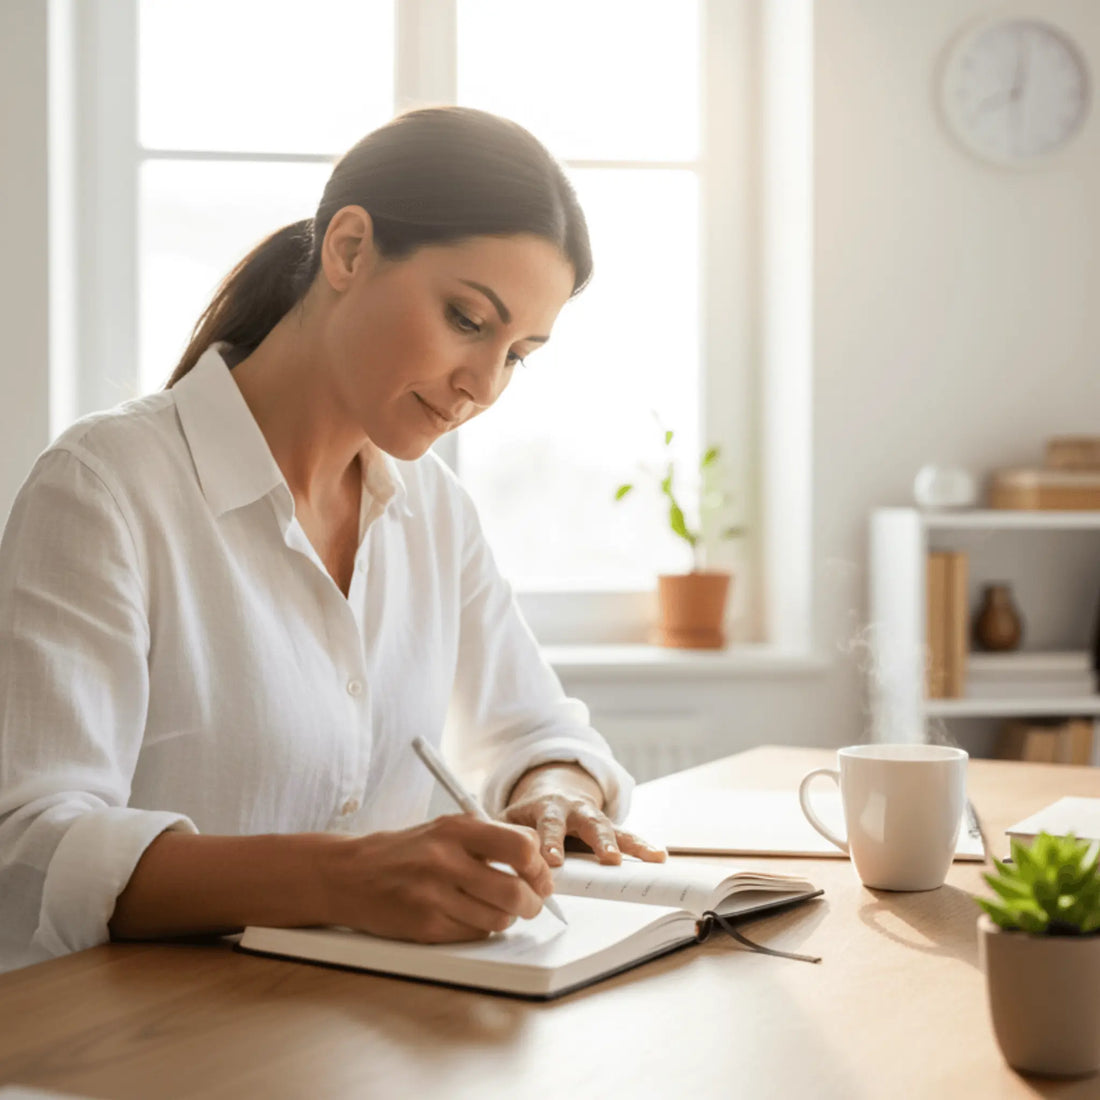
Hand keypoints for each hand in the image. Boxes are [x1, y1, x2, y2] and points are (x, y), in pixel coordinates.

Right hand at [315, 815, 554, 942]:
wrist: (349, 874)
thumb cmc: (405, 851)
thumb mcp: (446, 829)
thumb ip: (490, 838)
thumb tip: (537, 856)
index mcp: (456, 829)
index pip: (521, 848)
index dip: (540, 867)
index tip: (542, 876)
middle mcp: (445, 860)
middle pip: (515, 891)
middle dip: (533, 902)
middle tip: (532, 901)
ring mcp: (433, 895)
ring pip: (498, 919)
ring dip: (507, 918)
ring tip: (497, 908)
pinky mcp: (425, 926)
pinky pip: (474, 934)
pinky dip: (481, 929)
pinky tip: (470, 916)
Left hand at [502, 762, 667, 867]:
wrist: (549, 793)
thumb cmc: (527, 817)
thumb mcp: (510, 822)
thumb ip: (501, 839)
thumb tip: (486, 863)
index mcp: (546, 809)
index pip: (547, 825)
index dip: (550, 842)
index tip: (551, 860)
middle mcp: (574, 810)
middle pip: (588, 824)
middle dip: (599, 841)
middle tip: (609, 859)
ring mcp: (594, 818)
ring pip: (613, 829)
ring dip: (629, 845)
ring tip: (649, 857)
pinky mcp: (609, 828)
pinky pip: (628, 836)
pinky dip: (643, 846)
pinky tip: (658, 855)